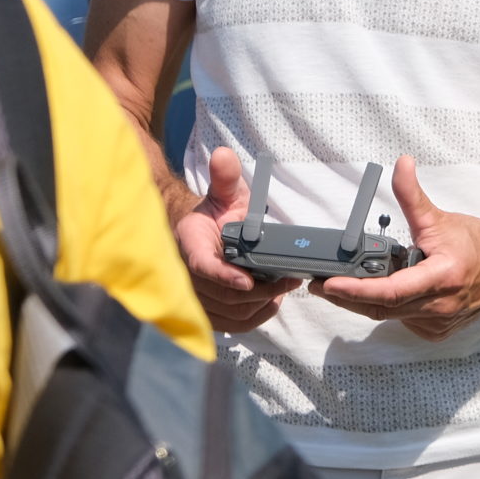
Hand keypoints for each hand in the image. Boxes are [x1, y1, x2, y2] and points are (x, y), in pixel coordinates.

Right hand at [176, 146, 300, 333]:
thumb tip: (224, 154)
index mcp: (189, 245)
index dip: (225, 275)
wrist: (200, 233)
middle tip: (292, 279)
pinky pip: (231, 324)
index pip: (203, 267)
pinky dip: (255, 317)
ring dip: (261, 304)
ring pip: (231, 312)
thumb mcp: (224, 192)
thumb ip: (225, 177)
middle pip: (225, 295)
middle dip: (261, 290)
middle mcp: (187, 276)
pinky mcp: (206, 311)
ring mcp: (195, 298)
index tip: (248, 279)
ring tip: (285, 288)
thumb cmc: (216, 213)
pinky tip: (272, 302)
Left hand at [316, 156, 479, 339]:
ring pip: (390, 316)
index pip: (390, 291)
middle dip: (349, 297)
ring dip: (371, 301)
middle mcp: (441, 305)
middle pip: (381, 307)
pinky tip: (399, 291)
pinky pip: (404, 321)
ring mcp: (440, 322)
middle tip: (323, 284)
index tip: (329, 284)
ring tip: (363, 280)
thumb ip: (413, 196)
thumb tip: (401, 166)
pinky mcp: (439, 330)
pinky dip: (394, 307)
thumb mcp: (441, 219)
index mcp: (443, 277)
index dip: (355, 290)